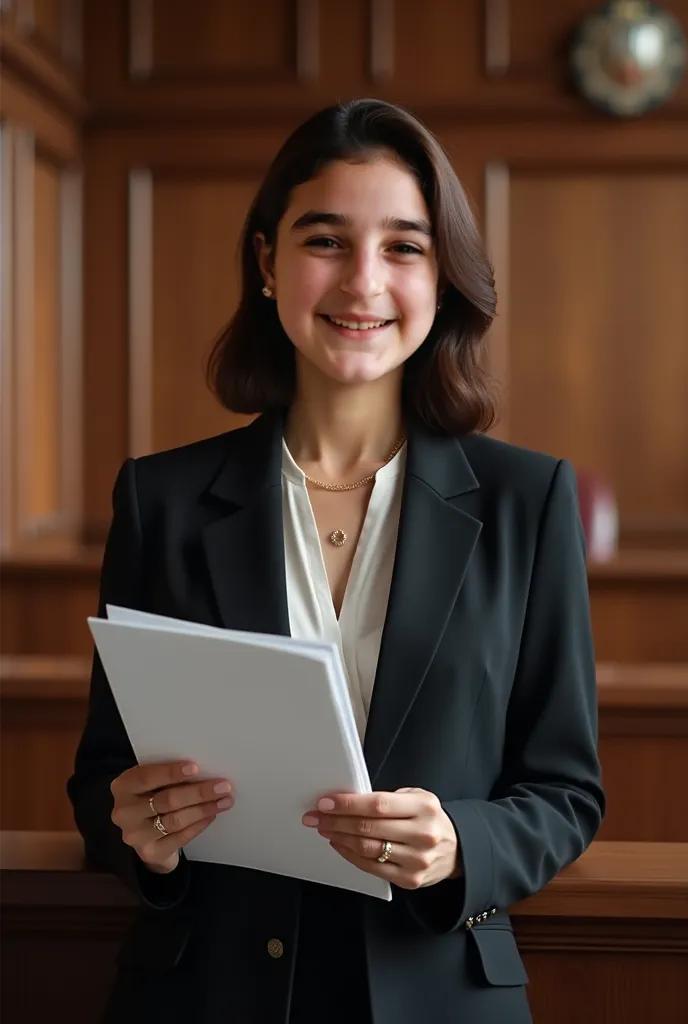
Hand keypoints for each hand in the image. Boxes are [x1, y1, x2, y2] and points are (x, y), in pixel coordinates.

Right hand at [110, 761, 233, 874]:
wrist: (145, 834)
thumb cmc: (151, 797)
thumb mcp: (151, 783)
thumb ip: (166, 776)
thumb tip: (202, 770)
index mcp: (123, 786)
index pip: (147, 777)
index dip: (171, 773)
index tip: (196, 768)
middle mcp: (124, 812)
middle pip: (166, 800)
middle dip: (198, 792)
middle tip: (223, 786)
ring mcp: (135, 835)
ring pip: (175, 820)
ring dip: (203, 809)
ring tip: (224, 801)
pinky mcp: (150, 852)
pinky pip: (180, 837)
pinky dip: (198, 825)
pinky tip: (212, 815)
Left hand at [302, 787, 460, 889]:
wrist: (457, 850)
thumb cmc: (429, 819)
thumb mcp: (418, 798)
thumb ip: (388, 799)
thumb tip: (347, 800)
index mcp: (424, 807)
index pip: (378, 805)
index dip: (348, 804)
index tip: (325, 802)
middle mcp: (422, 834)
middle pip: (369, 828)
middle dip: (336, 821)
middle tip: (315, 816)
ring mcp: (417, 860)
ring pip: (368, 849)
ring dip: (339, 838)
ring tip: (325, 829)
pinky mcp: (410, 880)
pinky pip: (372, 868)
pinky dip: (350, 855)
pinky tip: (339, 844)